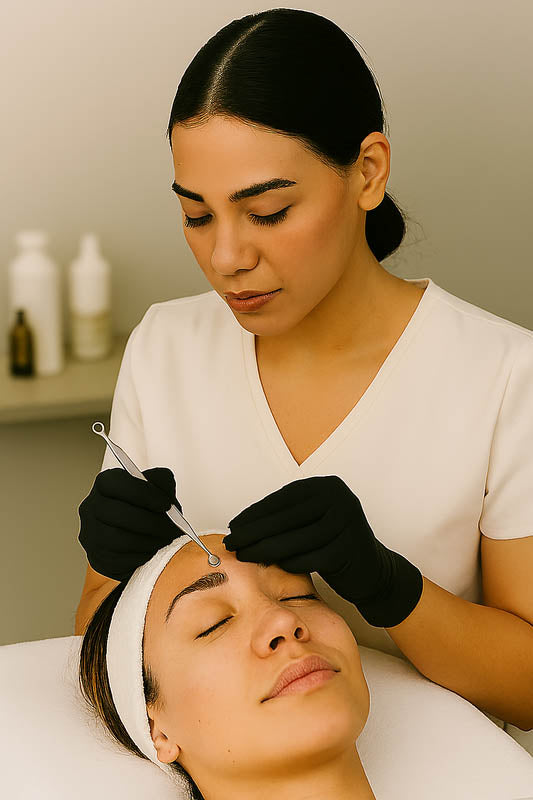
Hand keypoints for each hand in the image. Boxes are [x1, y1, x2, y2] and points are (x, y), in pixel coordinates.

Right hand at [78, 467, 183, 581]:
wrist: (140, 539)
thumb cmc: (149, 510)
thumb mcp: (158, 490)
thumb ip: (161, 482)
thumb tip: (164, 493)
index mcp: (105, 484)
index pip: (115, 483)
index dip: (142, 493)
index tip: (166, 505)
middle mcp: (91, 507)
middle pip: (117, 513)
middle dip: (149, 522)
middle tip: (171, 528)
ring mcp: (91, 533)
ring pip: (117, 538)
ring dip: (147, 540)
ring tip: (164, 540)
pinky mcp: (97, 557)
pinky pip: (118, 559)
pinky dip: (141, 556)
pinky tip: (152, 551)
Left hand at [224, 475, 422, 627]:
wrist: (374, 571)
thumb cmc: (334, 545)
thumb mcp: (312, 521)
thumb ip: (285, 517)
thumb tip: (240, 524)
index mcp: (328, 486)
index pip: (283, 499)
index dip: (255, 512)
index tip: (233, 524)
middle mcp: (340, 498)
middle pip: (286, 518)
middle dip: (254, 531)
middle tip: (232, 542)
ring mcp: (347, 522)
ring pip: (295, 538)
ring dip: (265, 549)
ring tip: (245, 555)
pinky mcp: (350, 548)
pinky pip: (311, 557)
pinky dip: (290, 562)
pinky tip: (274, 566)